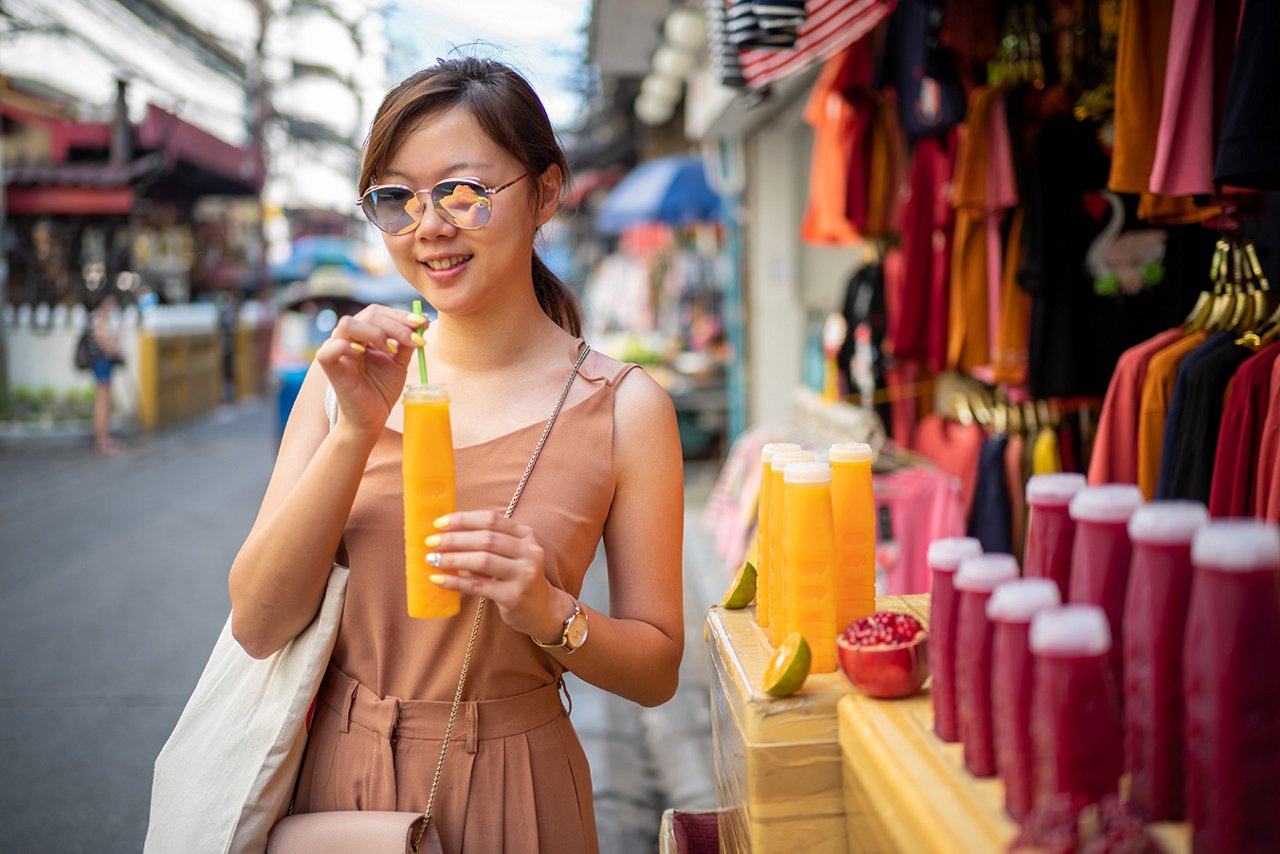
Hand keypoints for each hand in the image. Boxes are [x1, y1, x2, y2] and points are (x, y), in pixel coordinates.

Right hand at [314, 305, 425, 437]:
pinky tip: (366, 354)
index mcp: (363, 335)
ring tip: (391, 351)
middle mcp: (348, 339)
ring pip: (348, 324)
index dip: (400, 315)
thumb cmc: (382, 391)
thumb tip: (424, 321)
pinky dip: (348, 347)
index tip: (423, 323)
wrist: (372, 419)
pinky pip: (331, 348)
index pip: (377, 312)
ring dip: (376, 333)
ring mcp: (336, 351)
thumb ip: (406, 342)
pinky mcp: (330, 368)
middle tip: (416, 338)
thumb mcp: (399, 363)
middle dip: (396, 324)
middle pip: (368, 315)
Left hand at [425, 511, 567, 640]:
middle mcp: (529, 551)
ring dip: (453, 558)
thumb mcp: (509, 555)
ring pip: (483, 560)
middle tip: (430, 542)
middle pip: (486, 538)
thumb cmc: (517, 577)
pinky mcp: (514, 596)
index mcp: (526, 534)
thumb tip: (445, 536)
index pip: (491, 519)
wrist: (542, 609)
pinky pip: (478, 586)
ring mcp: (524, 574)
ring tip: (432, 559)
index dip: (463, 519)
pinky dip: (455, 581)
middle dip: (454, 538)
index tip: (439, 523)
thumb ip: (487, 544)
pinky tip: (438, 580)